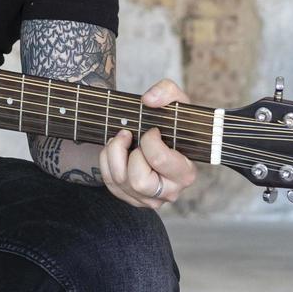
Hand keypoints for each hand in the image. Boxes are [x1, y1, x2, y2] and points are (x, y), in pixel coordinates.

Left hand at [99, 78, 198, 208]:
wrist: (161, 138)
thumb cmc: (170, 123)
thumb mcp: (176, 102)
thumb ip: (167, 92)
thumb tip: (148, 100)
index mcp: (185, 173)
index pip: (159, 159)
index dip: (149, 139)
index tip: (152, 130)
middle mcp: (170, 192)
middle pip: (139, 180)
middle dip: (129, 152)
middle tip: (132, 136)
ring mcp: (149, 199)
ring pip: (121, 182)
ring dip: (115, 154)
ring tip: (123, 139)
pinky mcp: (131, 199)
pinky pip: (110, 183)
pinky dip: (107, 162)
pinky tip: (118, 151)